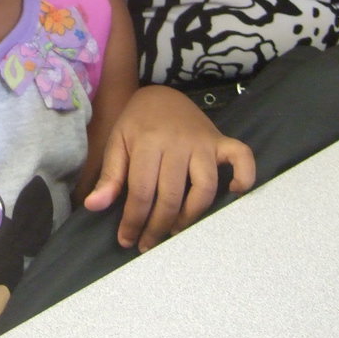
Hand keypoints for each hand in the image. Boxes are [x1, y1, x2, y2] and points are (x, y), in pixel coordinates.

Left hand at [84, 85, 255, 251]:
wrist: (160, 93)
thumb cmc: (136, 123)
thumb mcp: (116, 143)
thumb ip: (109, 176)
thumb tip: (93, 207)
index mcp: (148, 141)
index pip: (141, 191)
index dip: (133, 220)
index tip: (127, 240)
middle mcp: (178, 142)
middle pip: (171, 195)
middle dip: (158, 226)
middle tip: (148, 244)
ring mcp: (202, 142)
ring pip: (205, 187)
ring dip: (191, 215)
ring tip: (176, 230)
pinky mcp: (221, 141)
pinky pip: (241, 157)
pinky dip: (244, 176)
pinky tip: (235, 192)